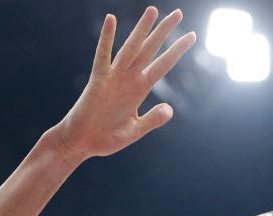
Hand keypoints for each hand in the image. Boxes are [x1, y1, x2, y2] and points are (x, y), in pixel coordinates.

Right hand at [52, 7, 195, 160]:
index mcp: (139, 90)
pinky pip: (103, 56)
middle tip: (178, 13)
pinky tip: (111, 20)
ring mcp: (113, 78)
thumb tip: (169, 108)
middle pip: (150, 50)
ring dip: (141, 30)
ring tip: (153, 10)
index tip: (191, 36)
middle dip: (163, 32)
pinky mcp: (97, 80)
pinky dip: (106, 38)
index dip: (176, 51)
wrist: (80, 144)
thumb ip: (152, 119)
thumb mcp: (134, 131)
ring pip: (131, 48)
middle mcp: (128, 79)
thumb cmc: (104, 138)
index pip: (162, 65)